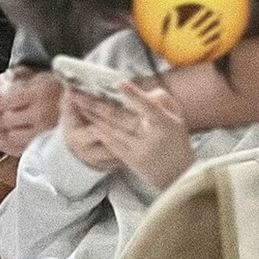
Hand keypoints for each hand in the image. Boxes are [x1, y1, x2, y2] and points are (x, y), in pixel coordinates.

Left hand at [0, 69, 62, 155]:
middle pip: (3, 120)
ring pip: (8, 136)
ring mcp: (44, 132)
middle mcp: (42, 114)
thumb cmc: (56, 90)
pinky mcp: (44, 146)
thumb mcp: (28, 77)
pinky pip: (15, 148)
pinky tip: (0, 134)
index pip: (2, 101)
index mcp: (39, 93)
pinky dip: (2, 142)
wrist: (82, 105)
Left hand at [72, 81, 194, 188]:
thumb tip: (140, 91)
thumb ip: (161, 100)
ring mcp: (138, 149)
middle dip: (99, 104)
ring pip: (112, 129)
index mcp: (165, 124)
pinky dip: (100, 132)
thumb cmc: (177, 142)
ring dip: (93, 116)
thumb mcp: (178, 117)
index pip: (149, 106)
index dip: (135, 95)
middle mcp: (150, 136)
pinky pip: (111, 143)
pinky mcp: (130, 160)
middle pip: (122, 117)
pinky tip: (89, 123)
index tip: (121, 82)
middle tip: (80, 92)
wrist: (178, 176)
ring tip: (79, 103)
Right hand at [162, 7, 221, 63]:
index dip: (203, 13)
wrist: (173, 60)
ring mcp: (197, 43)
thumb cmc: (170, 46)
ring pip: (210, 34)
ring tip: (223, 24)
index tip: (209, 8)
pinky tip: (221, 39)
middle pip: (205, 24)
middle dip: (213, 18)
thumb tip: (171, 9)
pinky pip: (210, 45)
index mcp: (186, 30)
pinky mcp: (200, 51)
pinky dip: (215, 41)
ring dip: (217, 28)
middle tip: (220, 12)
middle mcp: (193, 35)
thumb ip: (173, 20)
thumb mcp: (170, 32)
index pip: (196, 19)